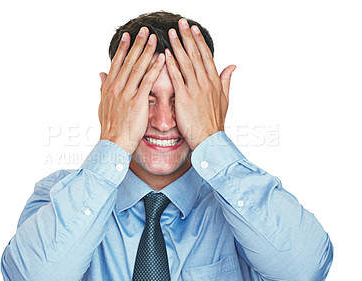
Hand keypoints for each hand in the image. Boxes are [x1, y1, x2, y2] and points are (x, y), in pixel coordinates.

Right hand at [98, 27, 164, 153]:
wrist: (114, 144)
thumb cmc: (111, 127)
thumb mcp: (101, 105)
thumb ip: (102, 87)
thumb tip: (100, 73)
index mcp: (108, 88)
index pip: (116, 63)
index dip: (122, 48)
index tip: (128, 36)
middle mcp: (116, 88)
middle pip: (127, 61)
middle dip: (137, 44)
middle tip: (144, 30)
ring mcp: (126, 94)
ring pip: (137, 68)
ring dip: (147, 51)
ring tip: (154, 39)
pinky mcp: (137, 102)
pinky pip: (147, 82)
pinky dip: (154, 69)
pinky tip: (162, 59)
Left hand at [165, 19, 234, 149]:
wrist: (210, 140)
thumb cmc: (215, 122)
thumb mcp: (225, 99)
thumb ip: (226, 80)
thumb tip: (232, 65)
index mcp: (215, 82)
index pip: (206, 56)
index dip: (199, 41)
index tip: (194, 29)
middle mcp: (206, 83)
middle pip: (196, 55)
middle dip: (188, 37)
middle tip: (181, 23)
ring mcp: (196, 90)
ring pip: (186, 63)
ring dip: (178, 46)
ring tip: (171, 33)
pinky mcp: (185, 99)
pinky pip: (177, 78)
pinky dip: (172, 65)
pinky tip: (166, 54)